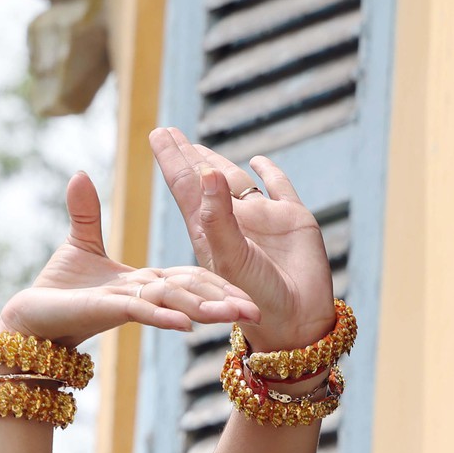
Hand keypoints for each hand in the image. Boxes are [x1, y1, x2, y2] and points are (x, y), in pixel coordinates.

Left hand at [0, 171, 257, 344]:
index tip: (247, 281)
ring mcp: (127, 304)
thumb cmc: (56, 288)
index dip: (218, 280)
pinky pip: (142, 312)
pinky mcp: (108, 310)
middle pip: (193, 294)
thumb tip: (81, 173)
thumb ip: (87, 211)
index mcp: (144, 281)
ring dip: (209, 310)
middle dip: (227, 300)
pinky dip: (164, 314)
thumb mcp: (79, 243)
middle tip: (260, 308)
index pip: (190, 278)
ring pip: (177, 304)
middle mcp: (142, 294)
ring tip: (242, 315)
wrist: (28, 316)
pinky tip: (187, 324)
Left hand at [149, 128, 341, 352]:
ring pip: (237, 182)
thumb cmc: (255, 296)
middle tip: (167, 133)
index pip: (185, 185)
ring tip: (198, 146)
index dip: (172, 159)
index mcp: (211, 229)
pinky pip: (280, 188)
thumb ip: (217, 216)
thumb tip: (208, 171)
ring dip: (218, 163)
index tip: (157, 134)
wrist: (297, 319)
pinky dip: (270, 173)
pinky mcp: (294, 219)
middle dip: (186, 156)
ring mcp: (263, 219)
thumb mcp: (229, 256)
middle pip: (204, 179)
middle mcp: (234, 221)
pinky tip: (259, 161)